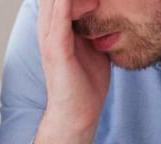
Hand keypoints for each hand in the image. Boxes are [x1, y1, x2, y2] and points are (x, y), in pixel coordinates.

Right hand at [33, 0, 111, 143]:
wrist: (77, 115)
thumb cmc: (85, 85)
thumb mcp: (94, 48)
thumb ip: (96, 29)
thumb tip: (111, 15)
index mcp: (56, 28)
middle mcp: (48, 29)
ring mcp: (49, 38)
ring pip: (55, 0)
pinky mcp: (56, 49)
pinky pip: (60, 16)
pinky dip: (70, 2)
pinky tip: (90, 1)